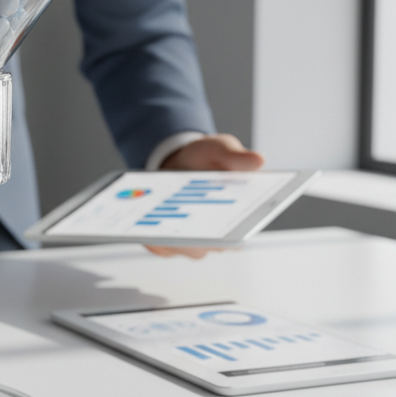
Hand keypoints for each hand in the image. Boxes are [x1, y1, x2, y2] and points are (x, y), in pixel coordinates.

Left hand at [145, 133, 264, 259]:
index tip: (220, 225)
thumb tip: (257, 160)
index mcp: (242, 216)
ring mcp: (194, 241)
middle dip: (197, 236)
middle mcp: (220, 235)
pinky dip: (150, 236)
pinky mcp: (169, 242)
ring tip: (156, 219)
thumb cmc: (206, 160)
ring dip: (171, 237)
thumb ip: (235, 156)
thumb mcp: (220, 148)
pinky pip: (160, 246)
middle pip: (211, 245)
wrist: (178, 163)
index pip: (240, 233)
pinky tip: (139, 223)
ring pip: (184, 248)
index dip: (231, 233)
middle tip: (182, 223)